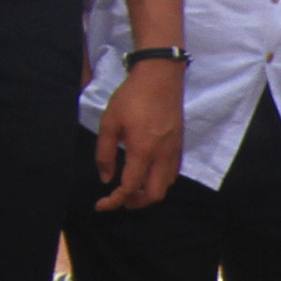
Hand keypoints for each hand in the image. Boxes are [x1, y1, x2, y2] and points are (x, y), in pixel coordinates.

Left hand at [91, 57, 181, 211]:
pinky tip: (147, 174)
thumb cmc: (131, 96)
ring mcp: (174, 151)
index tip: (102, 205)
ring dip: (149, 194)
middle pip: (154, 194)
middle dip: (135, 203)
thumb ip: (105, 153)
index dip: (115, 201)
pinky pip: (172, 173)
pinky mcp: (179, 145)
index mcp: (143, 150)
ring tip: (132, 189)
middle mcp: (162, 155)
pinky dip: (159, 182)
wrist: (160, 76)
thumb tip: (106, 178)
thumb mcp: (109, 122)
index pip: (130, 187)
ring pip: (166, 186)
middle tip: (119, 199)